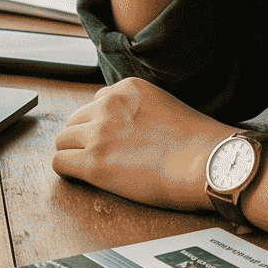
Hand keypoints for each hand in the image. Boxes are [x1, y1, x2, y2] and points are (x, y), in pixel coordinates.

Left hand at [49, 77, 228, 211]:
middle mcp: (108, 105)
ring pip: (63, 140)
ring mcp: (99, 133)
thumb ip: (140, 110)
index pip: (96, 103)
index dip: (101, 124)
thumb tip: (130, 130)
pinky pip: (59, 162)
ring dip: (74, 153)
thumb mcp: (166, 106)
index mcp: (127, 89)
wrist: (208, 162)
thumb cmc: (198, 142)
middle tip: (101, 156)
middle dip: (84, 138)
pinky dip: (67, 171)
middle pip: (75, 120)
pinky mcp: (94, 163)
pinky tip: (81, 178)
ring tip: (92, 168)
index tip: (111, 139)